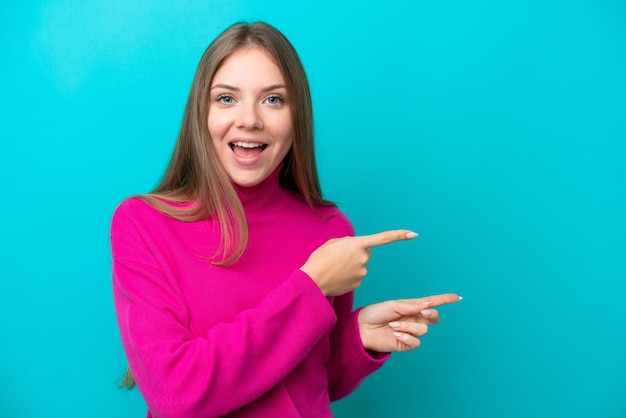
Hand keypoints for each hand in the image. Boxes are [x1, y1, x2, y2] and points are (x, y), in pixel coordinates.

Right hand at [300, 230, 417, 295]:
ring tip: (335, 268)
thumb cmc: (320, 259)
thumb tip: (355, 249)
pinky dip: (348, 276)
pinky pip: (356, 276)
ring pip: (360, 265)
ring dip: (351, 266)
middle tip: (339, 258)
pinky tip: (337, 276)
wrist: (313, 280)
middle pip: (365, 253)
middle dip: (356, 254)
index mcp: (357, 244)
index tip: (414, 234)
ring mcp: (362, 272)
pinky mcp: (359, 283)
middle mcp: (363, 258)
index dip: (399, 235)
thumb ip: (348, 243)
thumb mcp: (332, 243)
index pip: (383, 238)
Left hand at [357, 294, 460, 352]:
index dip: (444, 300)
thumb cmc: (376, 313)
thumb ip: (411, 306)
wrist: (362, 328)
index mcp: (411, 307)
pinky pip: (415, 342)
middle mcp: (413, 319)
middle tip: (423, 312)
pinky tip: (395, 334)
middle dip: (431, 315)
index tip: (457, 298)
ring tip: (393, 326)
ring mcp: (410, 332)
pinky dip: (406, 337)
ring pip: (423, 330)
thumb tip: (429, 304)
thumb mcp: (393, 305)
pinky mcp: (406, 344)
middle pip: (434, 318)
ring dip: (408, 327)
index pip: (431, 303)